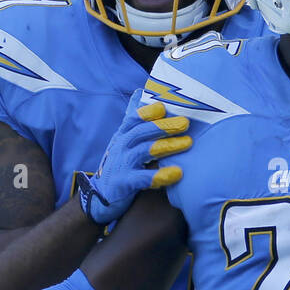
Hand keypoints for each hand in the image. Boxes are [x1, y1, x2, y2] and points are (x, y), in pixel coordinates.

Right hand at [78, 95, 190, 225]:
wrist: (101, 196)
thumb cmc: (119, 164)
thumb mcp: (123, 139)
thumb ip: (133, 119)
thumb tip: (139, 92)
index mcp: (123, 135)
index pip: (134, 119)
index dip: (148, 112)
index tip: (164, 106)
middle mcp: (121, 146)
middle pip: (142, 132)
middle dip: (164, 126)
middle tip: (185, 124)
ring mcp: (121, 164)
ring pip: (145, 151)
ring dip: (167, 146)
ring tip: (187, 143)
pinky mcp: (123, 183)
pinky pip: (143, 178)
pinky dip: (160, 175)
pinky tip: (177, 173)